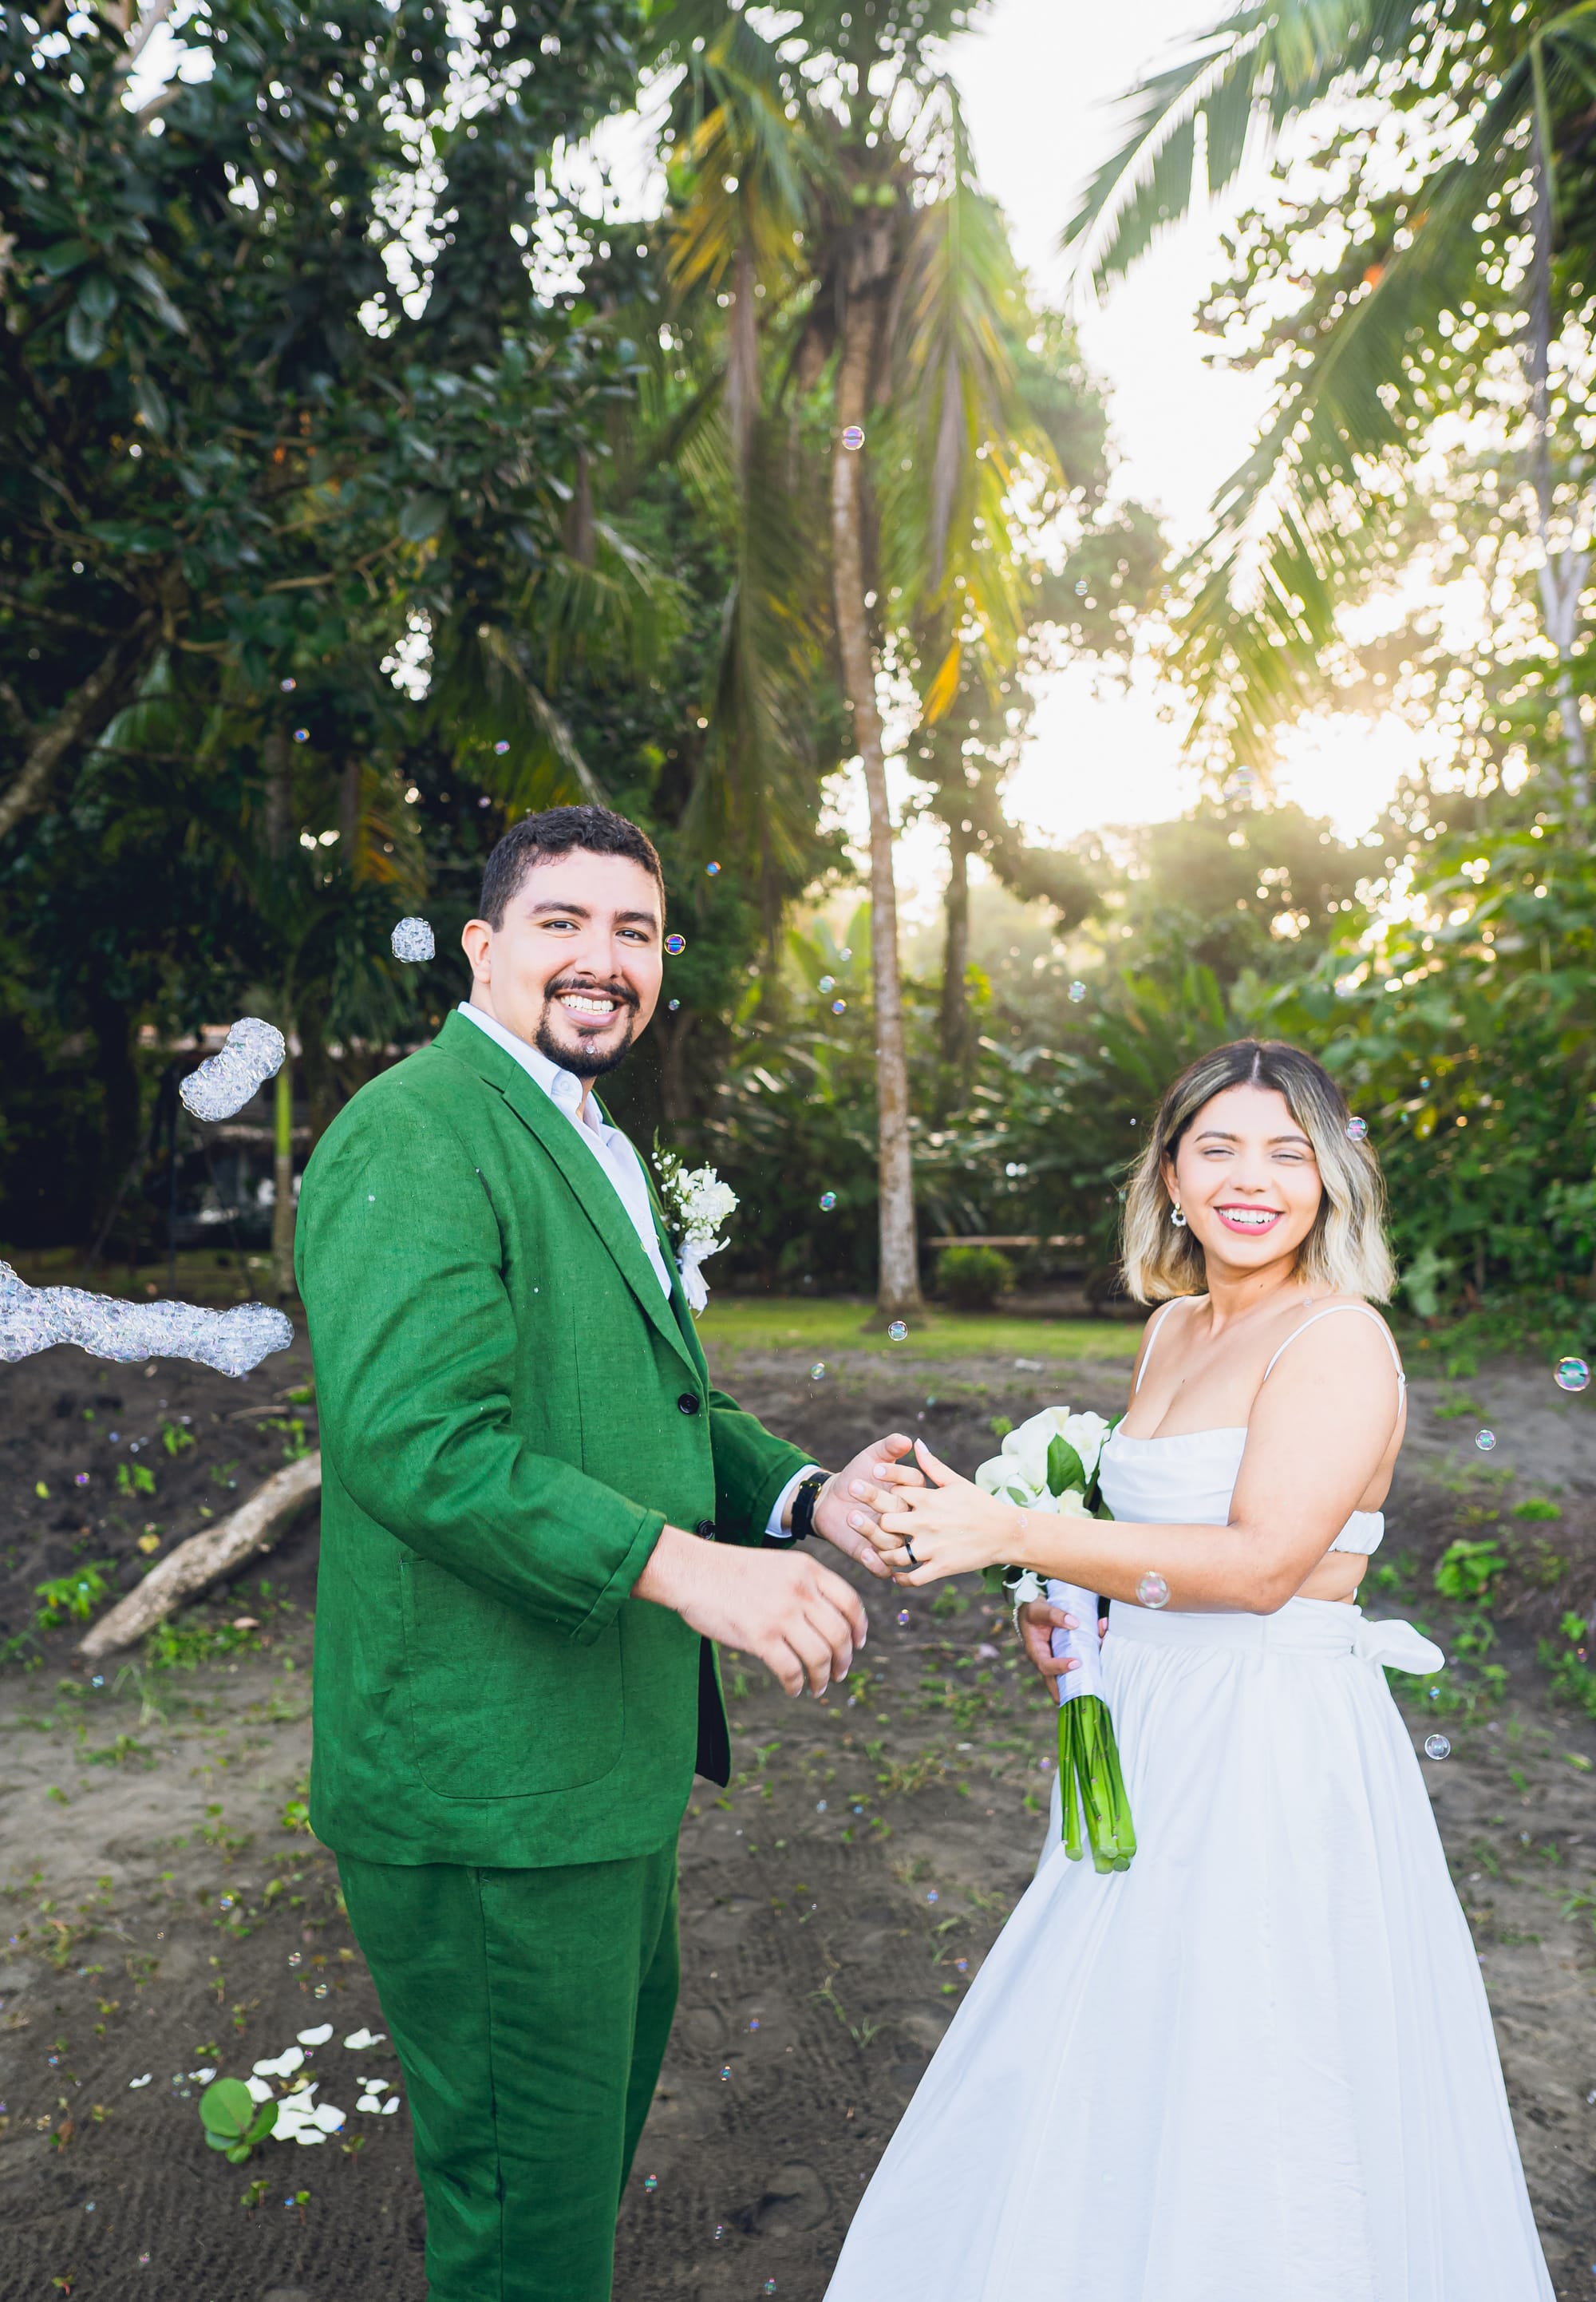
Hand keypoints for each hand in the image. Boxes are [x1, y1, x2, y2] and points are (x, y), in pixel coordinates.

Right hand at [635, 1525, 866, 1696]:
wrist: (693, 1570)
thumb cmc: (731, 1571)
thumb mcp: (778, 1565)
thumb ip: (804, 1586)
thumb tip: (827, 1623)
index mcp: (807, 1569)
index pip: (850, 1602)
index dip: (859, 1627)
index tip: (858, 1644)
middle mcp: (800, 1590)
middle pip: (839, 1634)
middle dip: (844, 1659)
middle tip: (840, 1673)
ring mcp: (781, 1614)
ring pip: (820, 1656)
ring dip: (822, 1677)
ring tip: (818, 1687)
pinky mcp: (760, 1636)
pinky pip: (790, 1670)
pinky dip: (796, 1685)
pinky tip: (793, 1689)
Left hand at [808, 1434, 922, 1578]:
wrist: (830, 1499)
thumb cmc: (857, 1474)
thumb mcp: (873, 1458)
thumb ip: (889, 1448)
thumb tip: (908, 1440)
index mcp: (911, 1493)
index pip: (914, 1483)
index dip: (897, 1476)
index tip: (875, 1469)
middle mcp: (907, 1519)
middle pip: (902, 1514)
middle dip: (879, 1501)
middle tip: (855, 1487)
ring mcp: (894, 1539)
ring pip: (893, 1543)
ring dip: (872, 1531)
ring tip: (852, 1516)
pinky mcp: (878, 1558)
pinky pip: (885, 1569)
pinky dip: (876, 1564)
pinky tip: (864, 1552)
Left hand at [845, 1439, 1012, 1582]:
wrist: (1005, 1532)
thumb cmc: (980, 1504)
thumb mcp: (956, 1482)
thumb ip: (933, 1465)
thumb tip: (916, 1443)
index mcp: (929, 1498)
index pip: (893, 1492)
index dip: (881, 1492)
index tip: (871, 1491)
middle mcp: (927, 1522)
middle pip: (885, 1522)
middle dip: (874, 1523)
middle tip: (867, 1524)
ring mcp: (933, 1547)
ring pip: (893, 1554)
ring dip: (882, 1554)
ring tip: (878, 1552)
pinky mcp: (940, 1567)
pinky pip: (912, 1578)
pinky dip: (900, 1579)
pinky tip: (895, 1575)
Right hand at [1017, 1599, 1105, 1691]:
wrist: (1032, 1610)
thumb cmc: (1033, 1612)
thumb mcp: (1039, 1610)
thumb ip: (1054, 1615)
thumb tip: (1075, 1623)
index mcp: (1036, 1652)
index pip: (1046, 1667)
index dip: (1060, 1668)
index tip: (1076, 1663)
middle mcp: (1047, 1661)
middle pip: (1058, 1682)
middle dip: (1072, 1691)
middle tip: (1089, 1696)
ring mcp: (1058, 1660)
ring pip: (1072, 1673)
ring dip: (1087, 1672)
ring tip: (1101, 1665)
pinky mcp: (1067, 1656)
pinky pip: (1080, 1660)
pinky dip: (1093, 1653)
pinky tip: (1103, 1637)